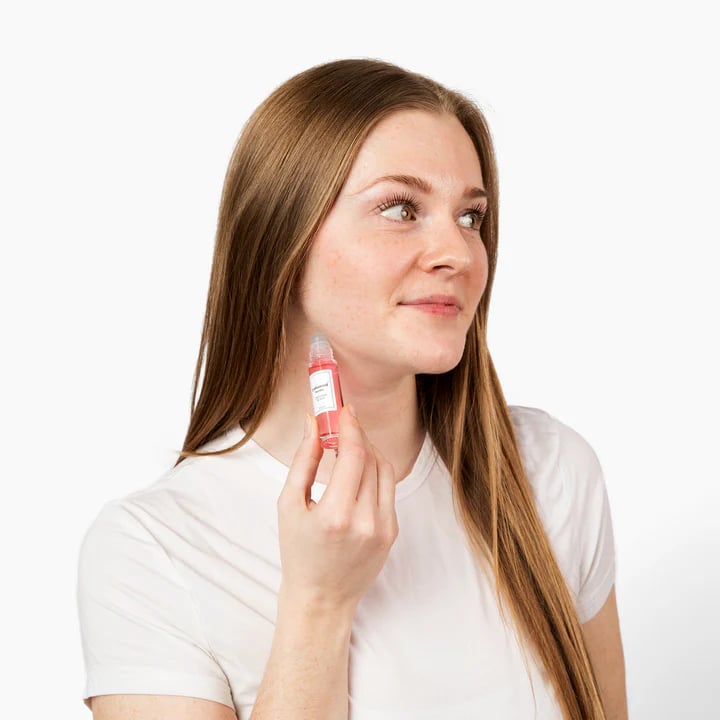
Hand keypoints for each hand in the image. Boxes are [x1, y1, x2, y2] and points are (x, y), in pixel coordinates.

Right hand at [276, 405, 398, 614]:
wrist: (322, 598)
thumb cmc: (298, 553)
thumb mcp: (289, 505)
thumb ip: (303, 461)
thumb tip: (312, 424)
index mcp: (335, 515)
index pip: (353, 455)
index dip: (350, 427)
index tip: (343, 410)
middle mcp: (365, 521)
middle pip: (371, 458)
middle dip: (357, 435)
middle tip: (341, 423)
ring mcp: (383, 528)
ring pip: (385, 470)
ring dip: (369, 450)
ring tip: (349, 445)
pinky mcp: (393, 531)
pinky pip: (388, 488)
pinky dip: (375, 472)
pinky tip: (358, 471)